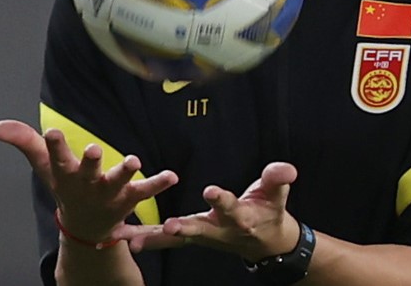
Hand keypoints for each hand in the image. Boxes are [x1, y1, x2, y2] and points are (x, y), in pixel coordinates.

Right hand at [0, 119, 178, 244]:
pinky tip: (172, 175)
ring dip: (124, 173)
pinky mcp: (130, 197)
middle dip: (90, 162)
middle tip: (95, 150)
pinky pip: (146, 190)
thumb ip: (25, 142)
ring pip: (118, 182)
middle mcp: (87, 184)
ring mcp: (110, 192)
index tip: (52, 131)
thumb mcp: (45, 165)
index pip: (57, 157)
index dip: (55, 145)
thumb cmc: (66, 187)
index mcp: (66, 173)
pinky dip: (158, 183)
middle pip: (88, 172)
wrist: (85, 226)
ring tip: (133, 161)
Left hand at [112, 161, 299, 259]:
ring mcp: (204, 236)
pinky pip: (166, 241)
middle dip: (184, 227)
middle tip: (168, 226)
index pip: (231, 206)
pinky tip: (123, 239)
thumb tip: (286, 168)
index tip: (211, 191)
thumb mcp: (277, 194)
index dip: (222, 199)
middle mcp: (220, 230)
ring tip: (132, 239)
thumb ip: (278, 179)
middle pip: (200, 228)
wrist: (266, 243)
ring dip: (155, 239)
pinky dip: (147, 239)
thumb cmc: (269, 211)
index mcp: (241, 217)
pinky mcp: (192, 237)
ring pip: (178, 238)